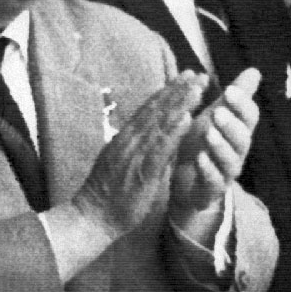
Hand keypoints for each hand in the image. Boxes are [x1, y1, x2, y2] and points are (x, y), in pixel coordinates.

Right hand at [72, 71, 207, 237]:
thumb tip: (153, 133)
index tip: (186, 76)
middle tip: (198, 74)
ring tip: (197, 88)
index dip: (169, 90)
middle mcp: (129, 140)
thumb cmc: (108, 192)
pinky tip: (186, 119)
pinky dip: (173, 132)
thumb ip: (137, 146)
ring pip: (159, 124)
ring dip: (179, 104)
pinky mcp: (140, 172)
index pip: (150, 108)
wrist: (92, 217)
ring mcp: (134, 155)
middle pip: (156, 110)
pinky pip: (159, 150)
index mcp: (126, 137)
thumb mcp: (122, 162)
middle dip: (178, 90)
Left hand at [170, 68, 260, 219]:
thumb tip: (255, 71)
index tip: (229, 90)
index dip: (242, 104)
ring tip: (208, 133)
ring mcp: (226, 173)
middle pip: (243, 139)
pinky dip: (208, 170)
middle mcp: (237, 152)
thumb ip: (234, 96)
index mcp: (238, 131)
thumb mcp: (215, 115)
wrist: (184, 182)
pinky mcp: (212, 190)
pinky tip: (199, 158)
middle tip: (218, 112)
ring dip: (221, 146)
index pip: (249, 117)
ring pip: (231, 161)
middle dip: (232, 125)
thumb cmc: (201, 143)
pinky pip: (215, 182)